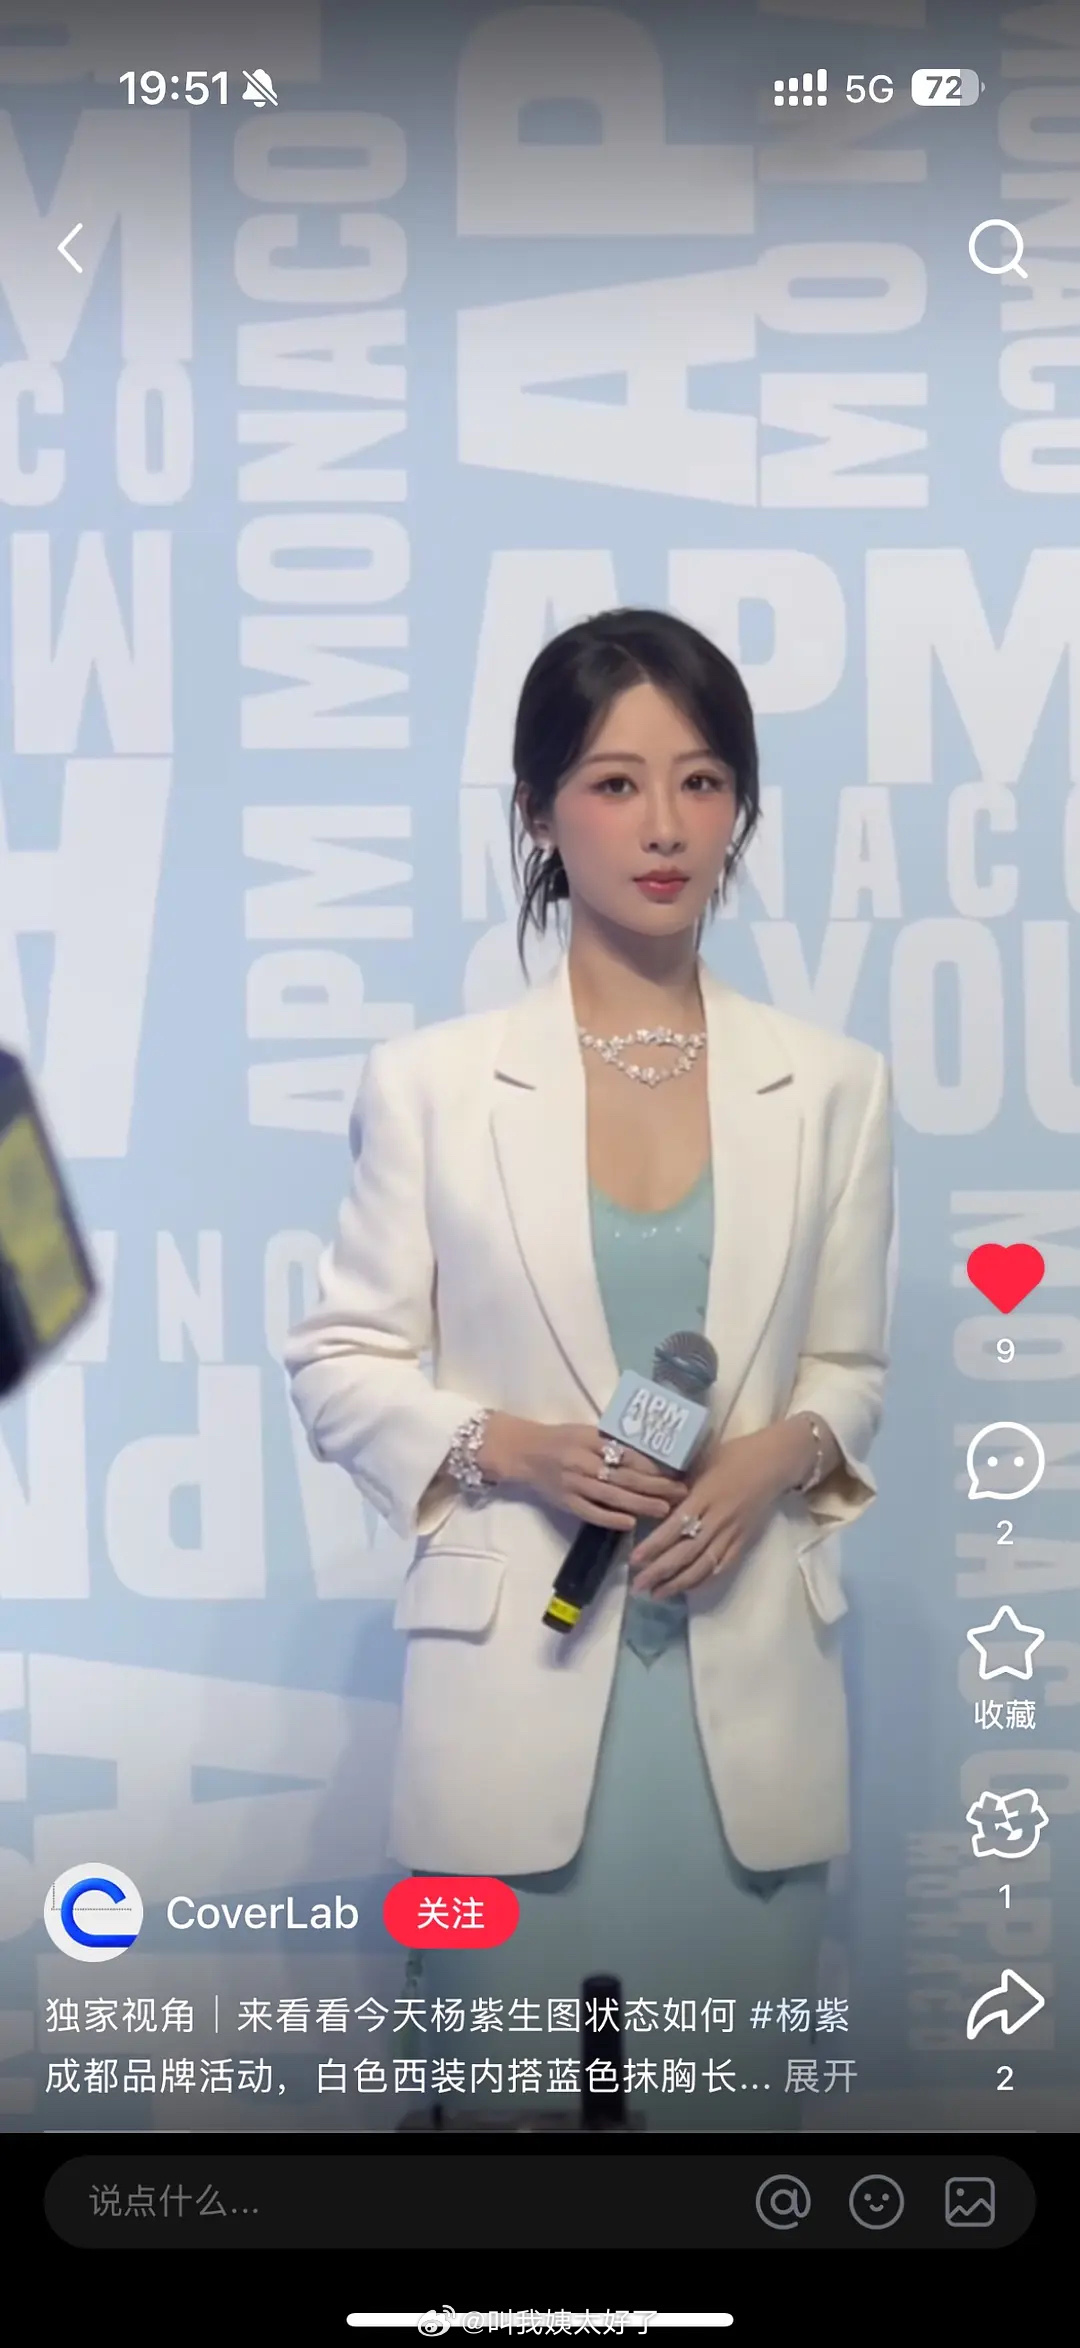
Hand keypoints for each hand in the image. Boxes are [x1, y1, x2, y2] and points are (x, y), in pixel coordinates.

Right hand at [515, 1420, 689, 1532]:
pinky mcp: (566, 1502)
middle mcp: (583, 1461)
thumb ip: (612, 1442)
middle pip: (625, 1476)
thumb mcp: (587, 1431)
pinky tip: (630, 1523)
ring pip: (612, 1496)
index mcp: (591, 1439)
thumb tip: (650, 1454)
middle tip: (681, 1493)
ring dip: (640, 1504)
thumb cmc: (561, 1438)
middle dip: (656, 1486)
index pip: (627, 1453)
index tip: (675, 1471)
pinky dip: (610, 1518)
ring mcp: (574, 1483)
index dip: (653, 1465)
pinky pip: (591, 1512)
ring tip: (664, 1509)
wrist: (523, 1452)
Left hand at [628, 1427, 797, 1595]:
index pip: (674, 1528)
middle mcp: (718, 1519)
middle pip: (686, 1552)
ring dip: (679, 1583)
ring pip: (703, 1564)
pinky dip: (704, 1579)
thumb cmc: (732, 1456)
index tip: (634, 1560)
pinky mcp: (744, 1541)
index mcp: (704, 1496)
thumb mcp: (699, 1463)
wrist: (773, 1462)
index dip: (653, 1547)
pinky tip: (687, 1588)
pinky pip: (722, 1565)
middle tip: (638, 1586)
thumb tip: (650, 1501)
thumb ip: (678, 1486)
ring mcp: (732, 1533)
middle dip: (660, 1572)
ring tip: (658, 1594)